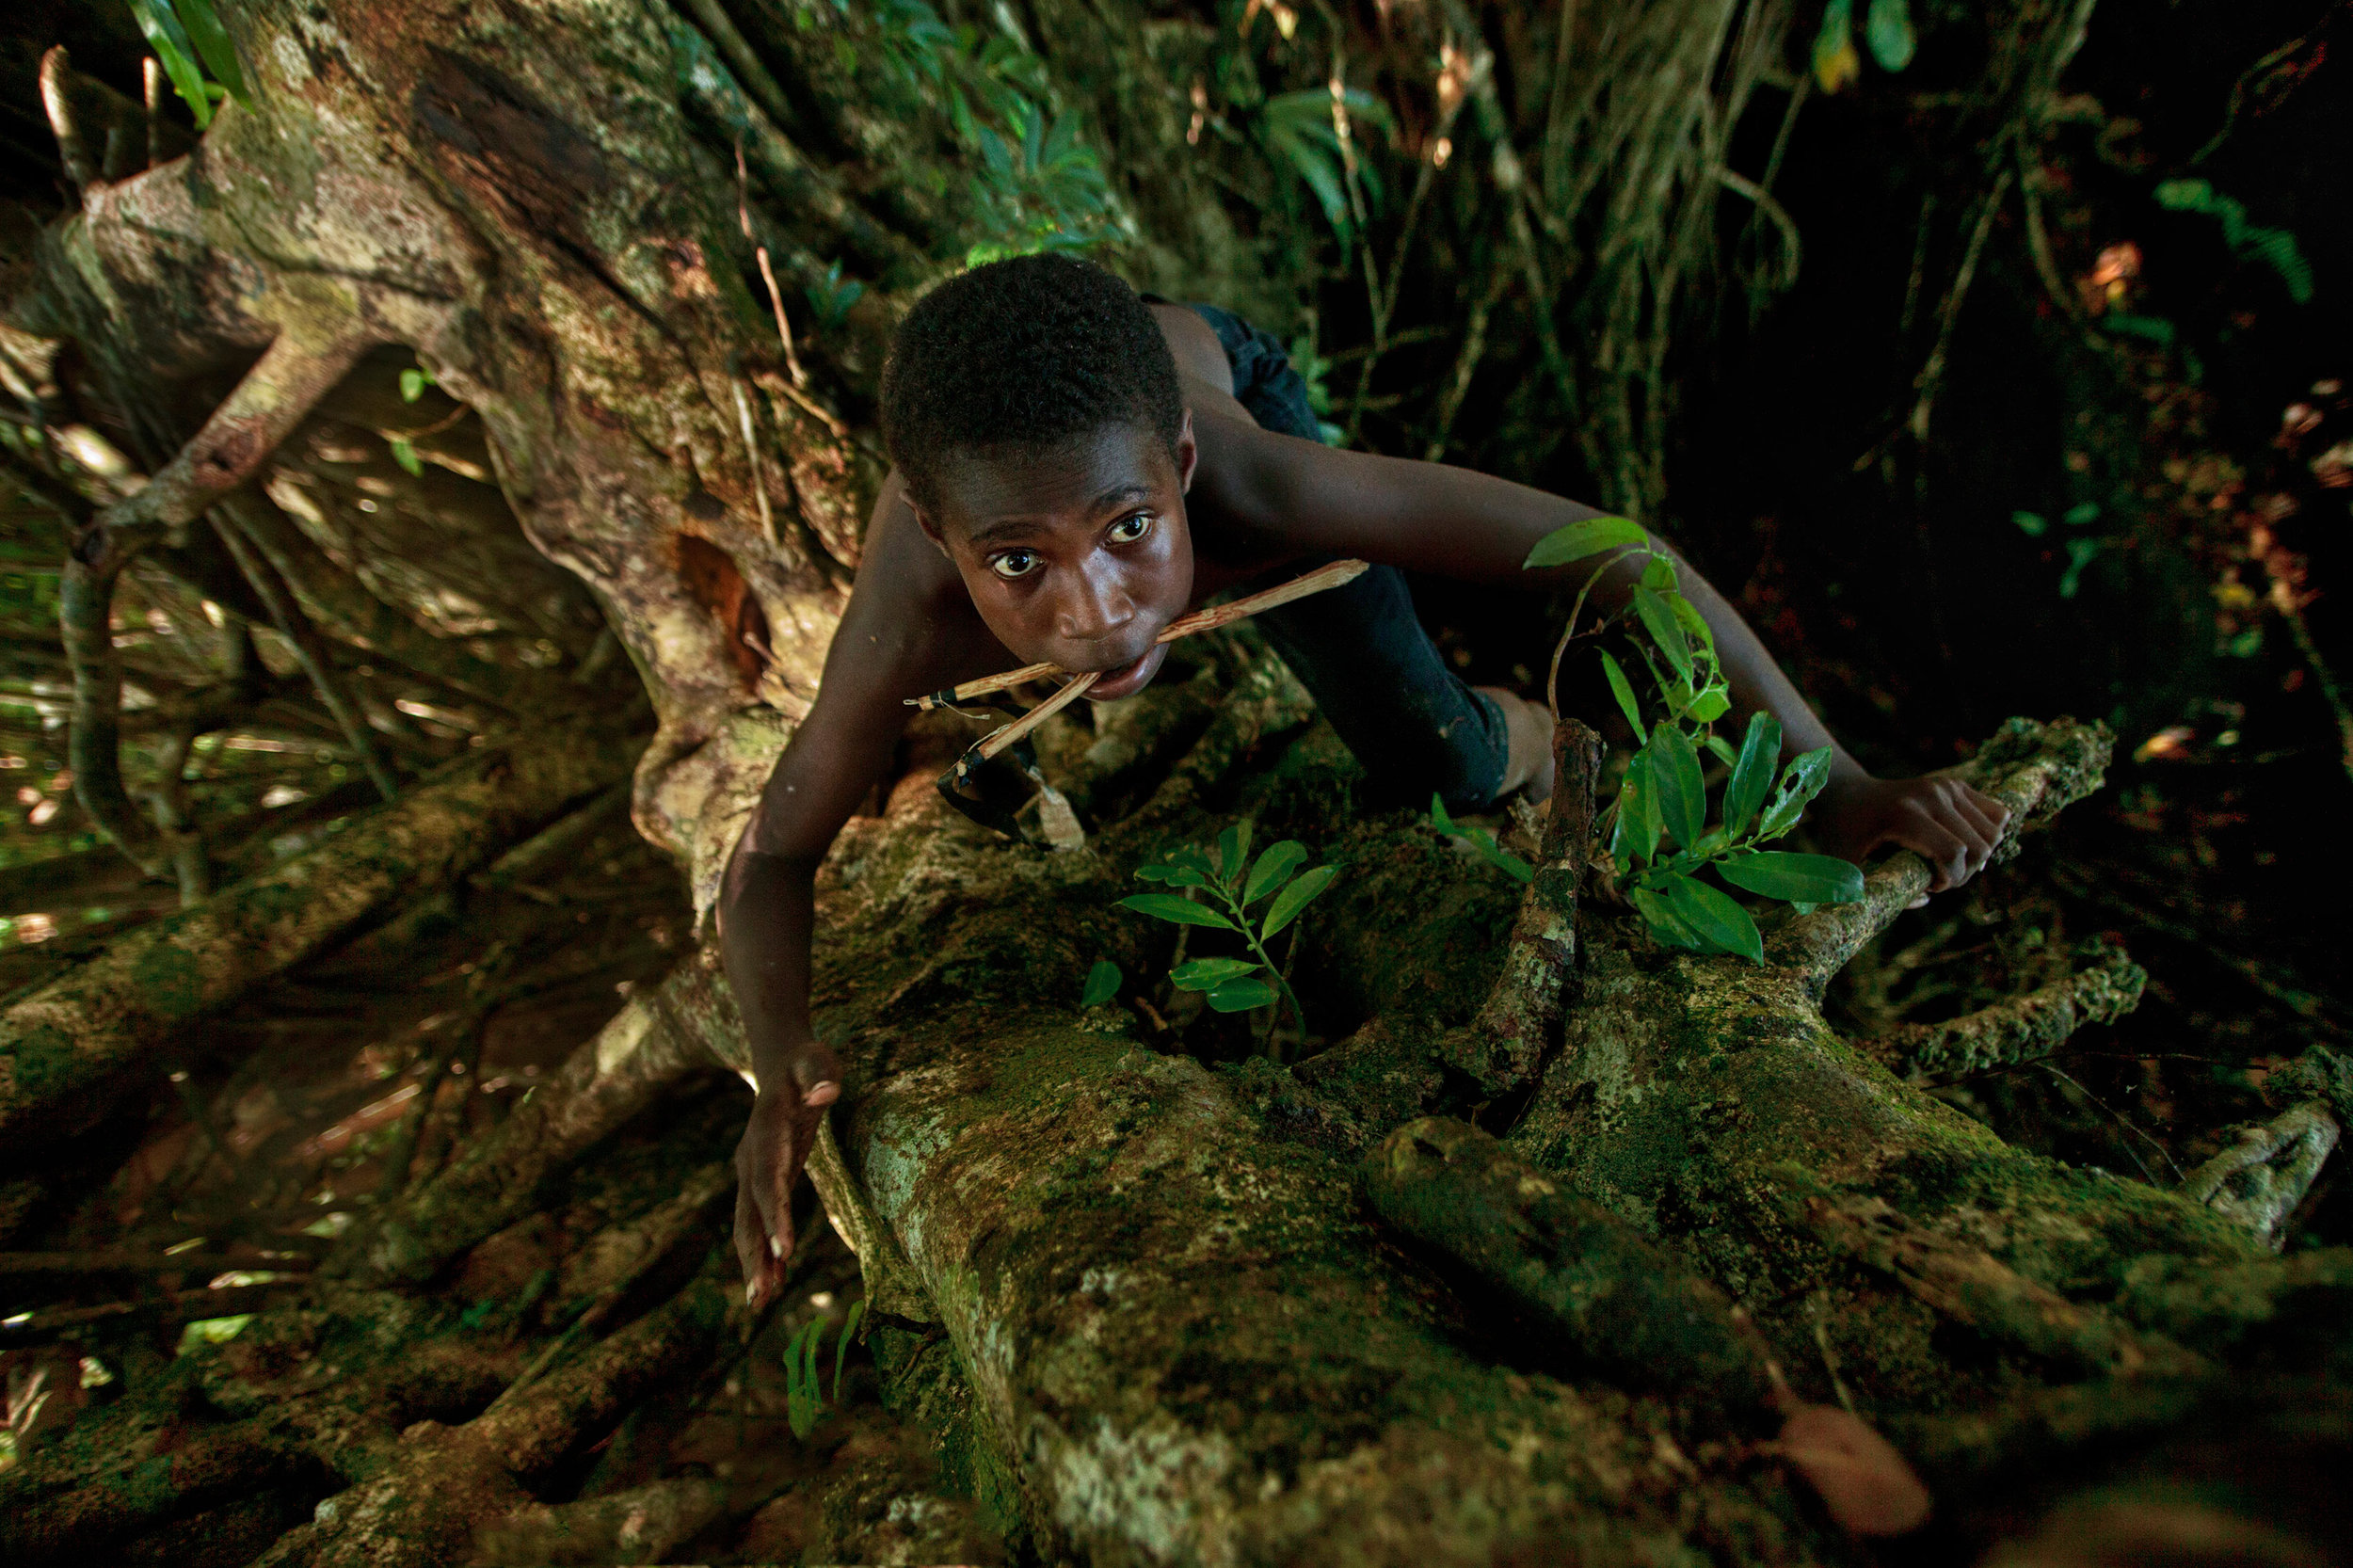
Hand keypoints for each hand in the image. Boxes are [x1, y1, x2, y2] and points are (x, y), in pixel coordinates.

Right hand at [731, 1040, 842, 1310]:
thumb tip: (825, 1094)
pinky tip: (774, 1281)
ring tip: (761, 1303)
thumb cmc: (806, 1062)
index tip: (785, 1247)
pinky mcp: (764, 1180)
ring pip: (748, 1223)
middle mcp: (751, 1157)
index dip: (774, 1213)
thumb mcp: (817, 1059)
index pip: (768, 1179)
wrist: (781, 1063)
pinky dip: (765, 1249)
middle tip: (760, 1295)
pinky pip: (759, 1219)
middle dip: (754, 1254)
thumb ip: (820, 1075)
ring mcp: (753, 1171)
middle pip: (749, 1212)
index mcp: (765, 1132)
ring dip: (754, 1261)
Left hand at [1811, 772, 2011, 904]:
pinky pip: (1996, 815)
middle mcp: (1931, 796)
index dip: (1949, 880)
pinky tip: (1962, 843)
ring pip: (1993, 832)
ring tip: (1949, 862)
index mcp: (1905, 815)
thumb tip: (1924, 899)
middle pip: (1978, 846)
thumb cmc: (1845, 836)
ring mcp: (1946, 787)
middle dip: (1964, 873)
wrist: (1848, 794)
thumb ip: (1882, 891)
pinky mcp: (1955, 785)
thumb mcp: (1849, 868)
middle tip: (1938, 879)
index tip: (1928, 887)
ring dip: (1978, 857)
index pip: (1953, 853)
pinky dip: (1987, 836)